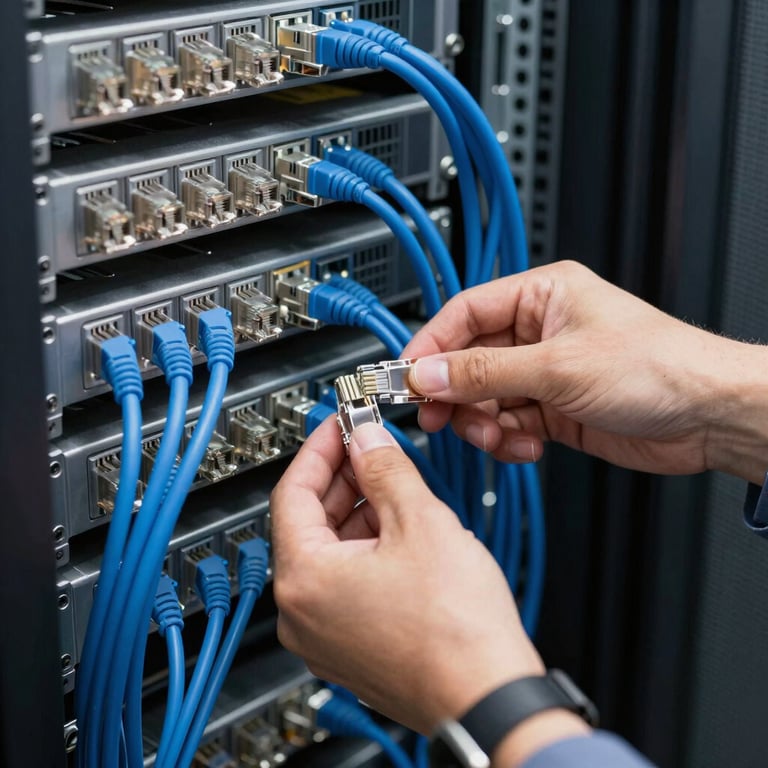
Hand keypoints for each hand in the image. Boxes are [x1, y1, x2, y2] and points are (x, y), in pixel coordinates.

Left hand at [271, 417, 544, 734]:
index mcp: (304, 580)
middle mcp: (302, 614)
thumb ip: (385, 470)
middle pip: (308, 522)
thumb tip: (366, 441)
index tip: (340, 425)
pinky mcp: (351, 648)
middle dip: (343, 479)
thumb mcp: (421, 523)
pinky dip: (367, 551)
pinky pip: (346, 585)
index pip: (292, 492)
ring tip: (395, 488)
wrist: (489, 697)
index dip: (320, 449)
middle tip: (372, 449)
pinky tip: (401, 532)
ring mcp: (325, 636)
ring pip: (330, 554)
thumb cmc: (457, 632)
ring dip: (359, 514)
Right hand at [404, 260, 767, 483]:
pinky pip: (508, 424)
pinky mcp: (553, 409)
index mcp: (540, 297)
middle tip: (440, 417)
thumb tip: (428, 373)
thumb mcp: (557, 366)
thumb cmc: (658, 366)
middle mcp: (538, 332)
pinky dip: (508, 440)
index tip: (407, 377)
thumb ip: (484, 372)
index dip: (432, 346)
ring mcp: (544, 373)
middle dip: (455, 393)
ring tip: (498, 436)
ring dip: (483, 423)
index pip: (464, 314)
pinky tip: (526, 446)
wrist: (708, 417)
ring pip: (485, 398)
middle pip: (469, 360)